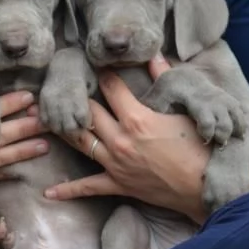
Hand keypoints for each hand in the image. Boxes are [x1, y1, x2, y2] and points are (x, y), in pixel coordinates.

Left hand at [44, 54, 210, 223]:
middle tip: (59, 89)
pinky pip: (87, 187)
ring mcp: (115, 163)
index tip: (95, 66)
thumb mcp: (183, 111)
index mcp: (136, 119)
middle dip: (74, 99)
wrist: (205, 187)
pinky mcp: (117, 184)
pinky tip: (48, 193)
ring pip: (80, 142)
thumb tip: (156, 55)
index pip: (111, 89)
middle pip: (88, 113)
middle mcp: (119, 140)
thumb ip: (165, 80)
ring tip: (44, 121)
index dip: (103, 75)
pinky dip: (68, 190)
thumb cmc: (198, 148)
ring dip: (63, 131)